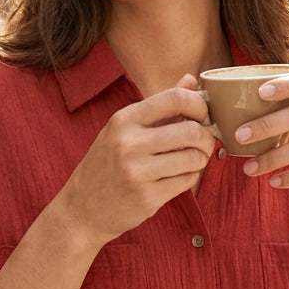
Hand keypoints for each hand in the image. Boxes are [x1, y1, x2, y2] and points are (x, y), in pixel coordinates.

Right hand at [56, 74, 215, 245]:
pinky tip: (177, 178)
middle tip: (204, 143)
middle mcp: (128, 143)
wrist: (82, 208)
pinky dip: (190, 178)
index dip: (199, 105)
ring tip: (191, 161)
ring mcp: (137, 172)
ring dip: (200, 160)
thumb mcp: (124, 129)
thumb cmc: (107, 164)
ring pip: (194, 158)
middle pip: (192, 130)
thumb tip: (190, 79)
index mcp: (124, 119)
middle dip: (206, 138)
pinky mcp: (147, 198)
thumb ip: (159, 105)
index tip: (202, 116)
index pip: (176, 98)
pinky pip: (187, 181)